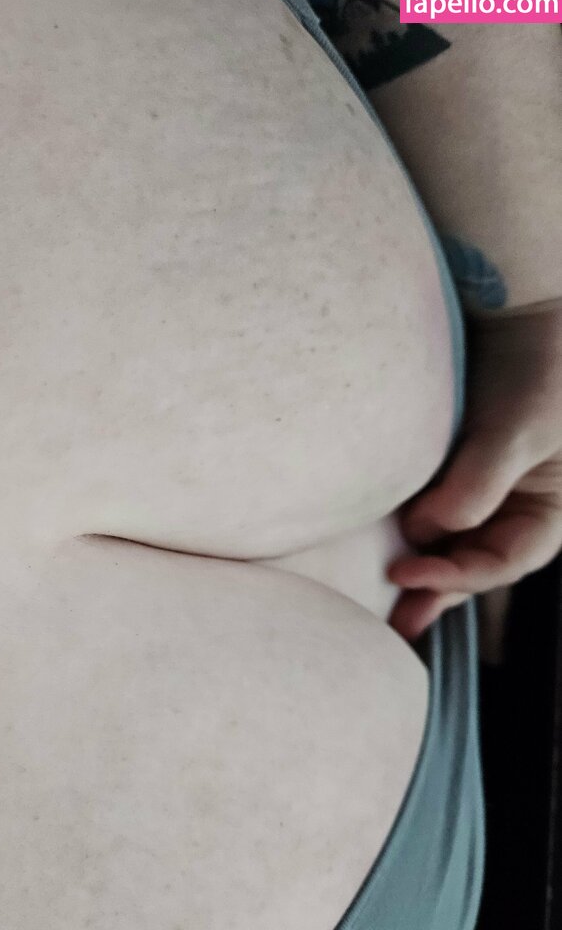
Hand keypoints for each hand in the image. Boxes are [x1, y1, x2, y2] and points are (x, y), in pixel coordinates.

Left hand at [387, 304, 561, 640]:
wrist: (516, 306)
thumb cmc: (537, 364)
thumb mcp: (517, 428)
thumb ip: (476, 484)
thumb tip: (427, 532)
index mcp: (550, 506)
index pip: (508, 559)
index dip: (461, 574)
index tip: (409, 570)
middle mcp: (518, 505)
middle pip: (477, 562)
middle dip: (439, 590)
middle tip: (397, 622)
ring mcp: (484, 488)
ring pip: (453, 543)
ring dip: (423, 571)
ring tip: (387, 605)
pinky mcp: (451, 469)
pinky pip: (432, 513)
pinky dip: (413, 534)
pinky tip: (385, 552)